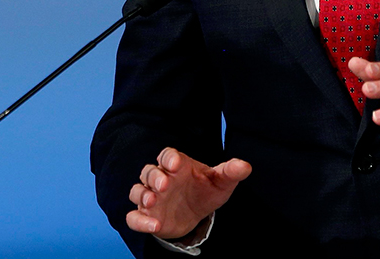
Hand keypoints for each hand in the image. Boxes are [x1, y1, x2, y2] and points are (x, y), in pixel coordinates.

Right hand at [125, 147, 251, 240]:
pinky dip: (139, 220)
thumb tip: (246, 166)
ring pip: (137, 191)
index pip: (166, 155)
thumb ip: (230, 172)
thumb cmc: (205, 191)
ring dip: (142, 195)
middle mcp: (160, 179)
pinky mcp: (146, 216)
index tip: (175, 164)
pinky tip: (153, 225)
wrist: (196, 214)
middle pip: (149, 172)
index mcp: (177, 165)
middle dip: (154, 177)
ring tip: (153, 201)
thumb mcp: (220, 182)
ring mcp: (151, 197)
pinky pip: (134, 217)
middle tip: (164, 185)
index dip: (168, 158)